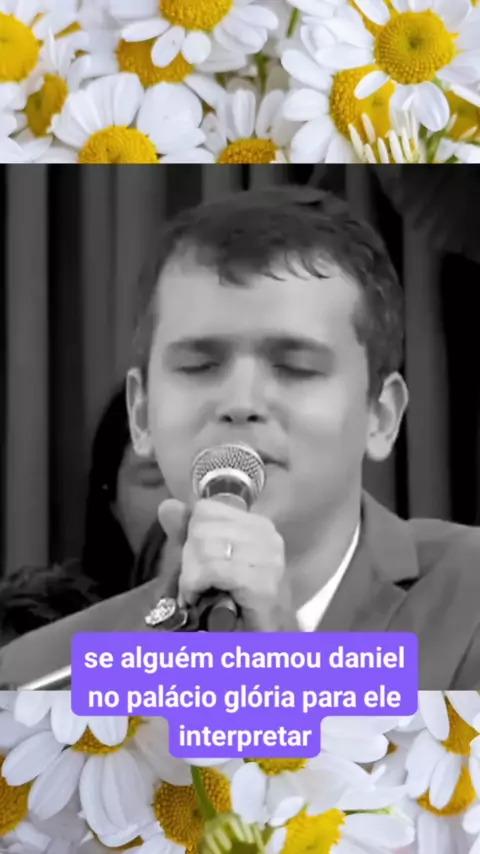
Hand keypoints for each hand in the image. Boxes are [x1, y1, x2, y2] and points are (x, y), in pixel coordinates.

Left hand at [158, 498, 295, 630]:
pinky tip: (198, 600)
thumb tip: (167, 505)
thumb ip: (184, 533)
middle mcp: (268, 536)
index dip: (190, 538)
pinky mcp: (263, 585)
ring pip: (204, 548)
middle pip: (201, 528)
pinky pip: (213, 569)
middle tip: (196, 585)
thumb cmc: (231, 606)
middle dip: (189, 561)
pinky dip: (196, 586)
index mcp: (257, 525)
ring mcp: (269, 560)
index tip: (197, 564)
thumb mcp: (201, 563)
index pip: (205, 510)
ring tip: (199, 594)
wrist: (259, 646)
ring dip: (191, 577)